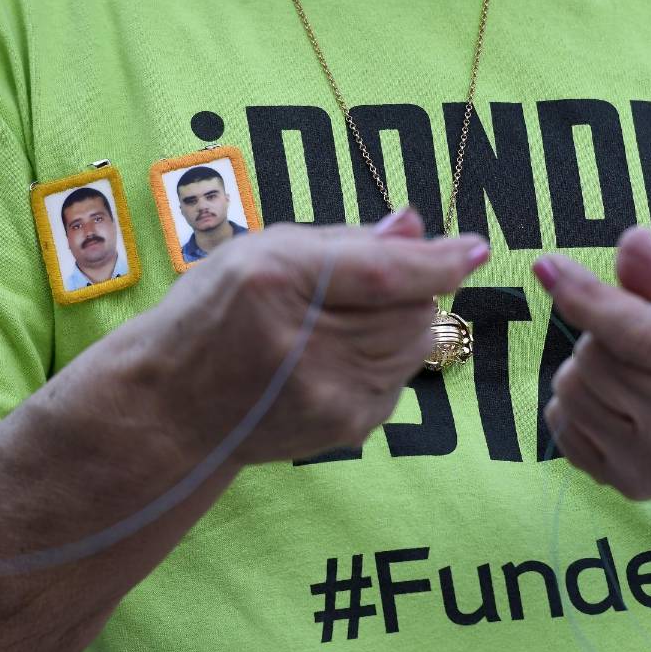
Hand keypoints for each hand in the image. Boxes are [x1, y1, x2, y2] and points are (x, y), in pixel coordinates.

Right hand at [133, 209, 487, 466]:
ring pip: (415, 344)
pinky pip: (401, 377)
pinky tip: (343, 352)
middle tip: (382, 280)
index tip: (477, 248)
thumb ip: (343, 240)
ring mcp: (328, 395)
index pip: (383, 273)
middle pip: (411, 309)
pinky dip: (389, 356)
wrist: (173, 408)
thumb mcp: (262, 252)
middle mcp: (305, 346)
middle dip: (416, 287)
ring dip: (405, 321)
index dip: (437, 260)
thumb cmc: (212, 316)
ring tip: (353, 316)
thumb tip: (414, 225)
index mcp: (278, 283)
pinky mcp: (346, 427)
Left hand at [533, 226, 650, 499]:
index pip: (636, 332)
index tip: (546, 265)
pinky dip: (580, 401)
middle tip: (644, 333)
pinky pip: (562, 424)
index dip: (586, 297)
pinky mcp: (635, 484)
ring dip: (588, 367)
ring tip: (636, 366)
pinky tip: (623, 400)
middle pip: (593, 358)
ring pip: (571, 390)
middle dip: (601, 332)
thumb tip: (632, 242)